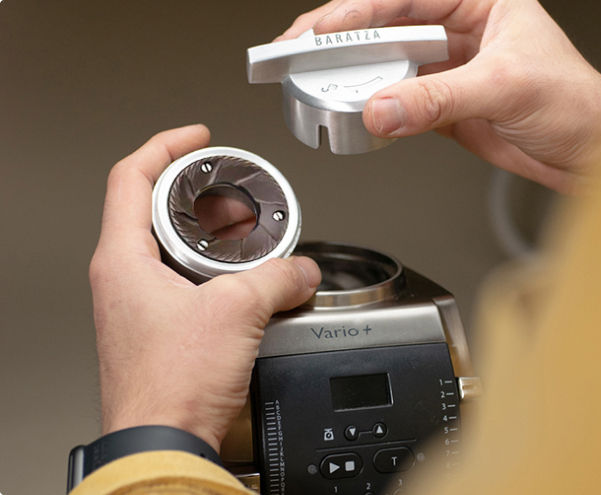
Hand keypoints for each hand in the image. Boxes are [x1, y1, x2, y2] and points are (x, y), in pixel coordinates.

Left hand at [89, 125, 320, 451]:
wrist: (163, 444)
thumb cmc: (171, 387)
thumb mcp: (236, 313)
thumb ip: (278, 278)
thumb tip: (303, 271)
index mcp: (122, 260)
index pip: (130, 177)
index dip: (165, 146)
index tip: (196, 137)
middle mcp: (122, 279)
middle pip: (151, 209)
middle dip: (196, 193)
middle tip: (229, 190)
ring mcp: (137, 305)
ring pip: (169, 247)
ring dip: (207, 233)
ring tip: (243, 232)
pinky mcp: (157, 328)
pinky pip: (181, 281)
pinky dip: (211, 268)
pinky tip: (240, 279)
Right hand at [278, 0, 600, 191]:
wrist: (585, 150)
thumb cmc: (573, 102)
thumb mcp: (504, 88)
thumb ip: (438, 99)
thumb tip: (384, 106)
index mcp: (479, 1)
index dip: (359, 12)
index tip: (323, 30)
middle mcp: (458, 30)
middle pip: (386, 26)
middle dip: (340, 39)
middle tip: (298, 49)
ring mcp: (446, 68)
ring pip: (386, 65)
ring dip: (352, 76)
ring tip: (314, 80)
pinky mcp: (439, 104)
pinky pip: (396, 101)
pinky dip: (373, 109)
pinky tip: (354, 110)